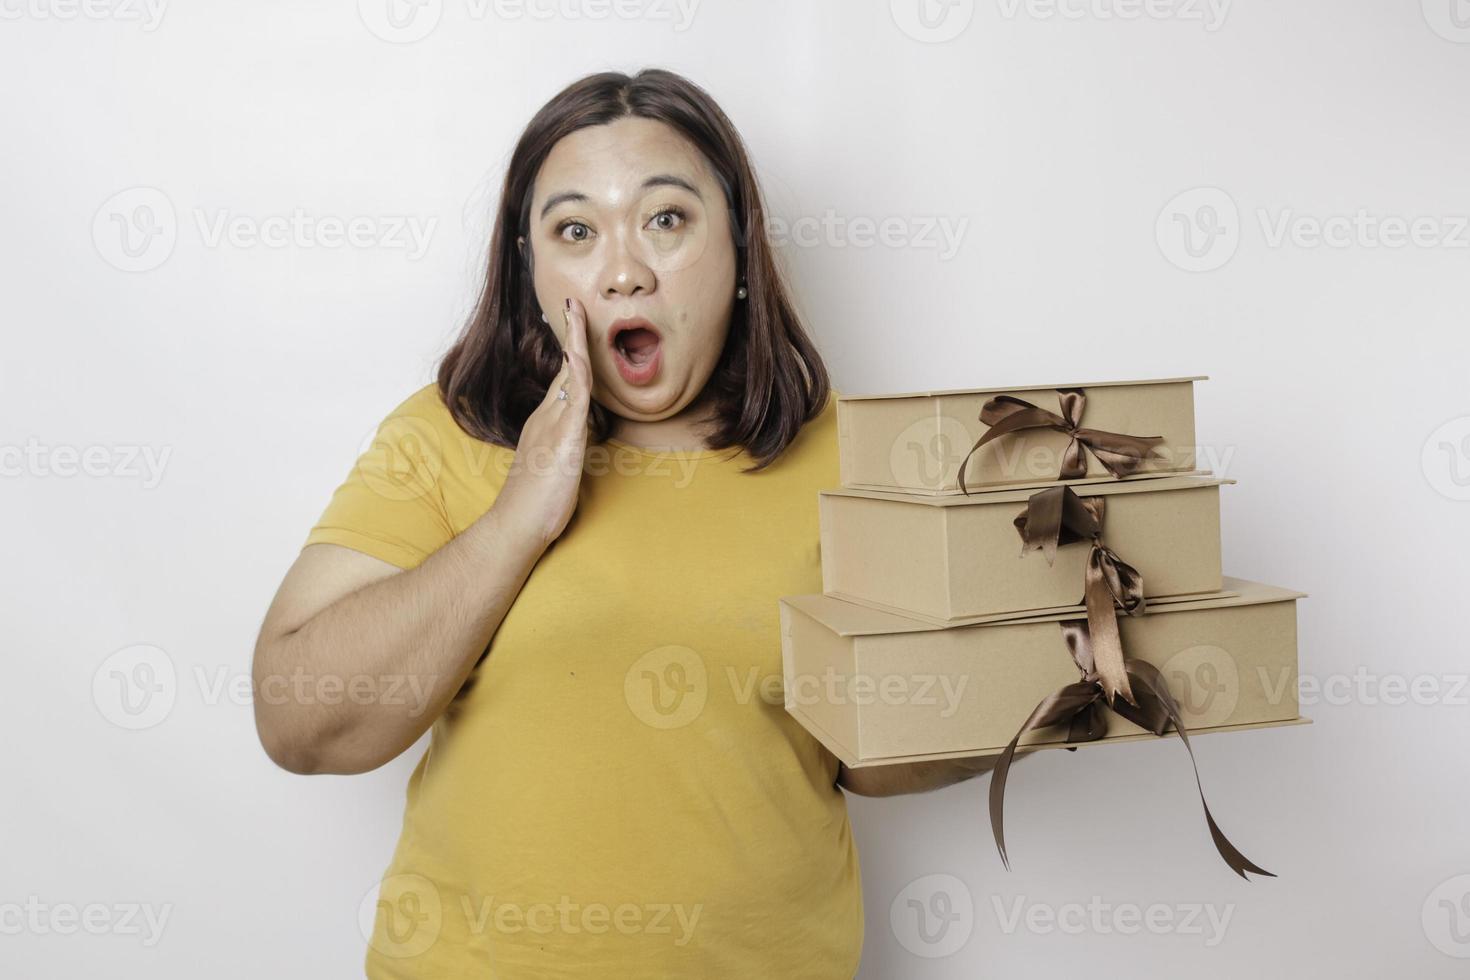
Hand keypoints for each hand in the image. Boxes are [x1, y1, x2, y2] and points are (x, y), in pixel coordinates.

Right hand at [494, 297, 592, 549]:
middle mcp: (546, 418)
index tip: (574, 323)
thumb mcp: (553, 466)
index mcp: (546, 422)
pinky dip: (576, 376)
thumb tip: (575, 434)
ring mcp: (553, 428)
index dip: (570, 350)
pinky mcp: (562, 443)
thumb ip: (562, 446)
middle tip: (574, 303)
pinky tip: (577, 357)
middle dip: (571, 333)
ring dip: (574, 343)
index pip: (562, 378)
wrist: (515, 526)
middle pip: (564, 367)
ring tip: (577, 314)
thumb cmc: (534, 503)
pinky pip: (573, 403)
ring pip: (569, 377)